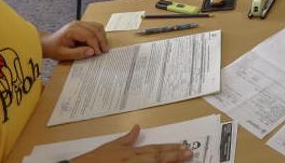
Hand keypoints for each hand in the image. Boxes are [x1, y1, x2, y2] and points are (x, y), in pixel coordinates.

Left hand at [41, 21, 107, 61]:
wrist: (48, 43)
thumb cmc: (54, 49)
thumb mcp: (63, 54)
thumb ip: (78, 53)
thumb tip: (92, 51)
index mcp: (71, 30)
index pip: (89, 35)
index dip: (95, 45)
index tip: (98, 53)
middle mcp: (77, 24)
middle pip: (95, 29)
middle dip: (102, 41)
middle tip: (104, 51)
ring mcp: (81, 23)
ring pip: (97, 26)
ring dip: (102, 37)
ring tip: (103, 47)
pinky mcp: (83, 25)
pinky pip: (96, 27)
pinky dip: (100, 34)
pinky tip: (100, 42)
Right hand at [70, 125, 192, 162]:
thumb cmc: (95, 160)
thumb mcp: (111, 147)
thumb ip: (127, 139)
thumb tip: (137, 126)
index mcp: (132, 152)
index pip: (155, 149)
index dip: (171, 148)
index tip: (184, 147)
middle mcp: (134, 161)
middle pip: (158, 158)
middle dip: (174, 156)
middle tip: (190, 153)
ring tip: (183, 162)